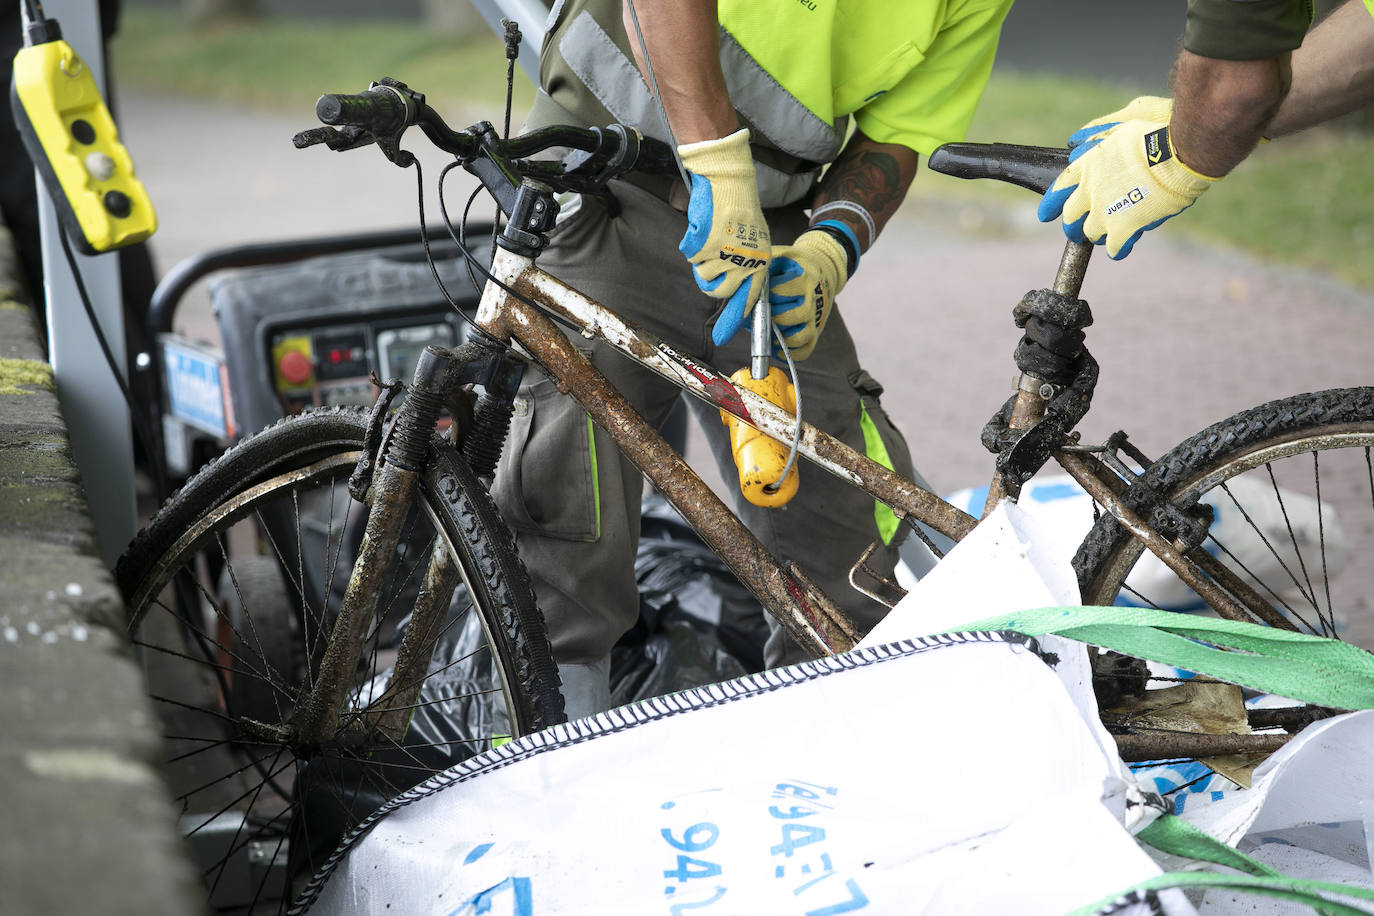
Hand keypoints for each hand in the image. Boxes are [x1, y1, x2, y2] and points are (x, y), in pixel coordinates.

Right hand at [676, 129, 771, 345]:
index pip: (747, 300)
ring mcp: (724, 257)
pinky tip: (704, 228)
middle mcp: (744, 264)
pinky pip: (691, 256)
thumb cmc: (741, 210)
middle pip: (718, 292)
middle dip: (710, 281)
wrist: (729, 183)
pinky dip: (692, 244)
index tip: (722, 337)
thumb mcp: (754, 241)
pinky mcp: (705, 247)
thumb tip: (738, 292)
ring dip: (701, 259)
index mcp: (759, 264)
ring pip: (702, 275)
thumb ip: (748, 267)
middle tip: (710, 261)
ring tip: (712, 237)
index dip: (733, 320)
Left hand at [767, 224, 851, 359]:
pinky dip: (789, 352)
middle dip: (770, 316)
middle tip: (760, 313)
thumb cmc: (794, 264)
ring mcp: (815, 318)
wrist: (822, 269)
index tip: (760, 293)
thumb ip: (763, 265)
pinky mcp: (815, 332)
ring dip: (779, 336)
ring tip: (767, 329)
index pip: (781, 292)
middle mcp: (812, 300)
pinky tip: (776, 344)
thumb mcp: (780, 256)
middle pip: (790, 316)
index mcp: (804, 279)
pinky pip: (805, 350)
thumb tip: (740, 281)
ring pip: (799, 336)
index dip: (766, 295)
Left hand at [1038, 97, 1218, 258]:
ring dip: (1098, 235)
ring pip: (1091, 234)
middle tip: (1078, 230)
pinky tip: (1121, 249)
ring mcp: (1104, 212)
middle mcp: (1089, 192)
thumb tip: (1075, 140)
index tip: (1046, 214)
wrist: (1180, 151)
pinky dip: (1118, 249)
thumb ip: (1096, 132)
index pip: (1058, 190)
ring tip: (1108, 234)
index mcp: (1085, 166)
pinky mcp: (1124, 228)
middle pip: (1071, 218)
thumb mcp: (1121, 120)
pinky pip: (1115, 248)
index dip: (1051, 205)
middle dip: (1073, 226)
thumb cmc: (1157, 129)